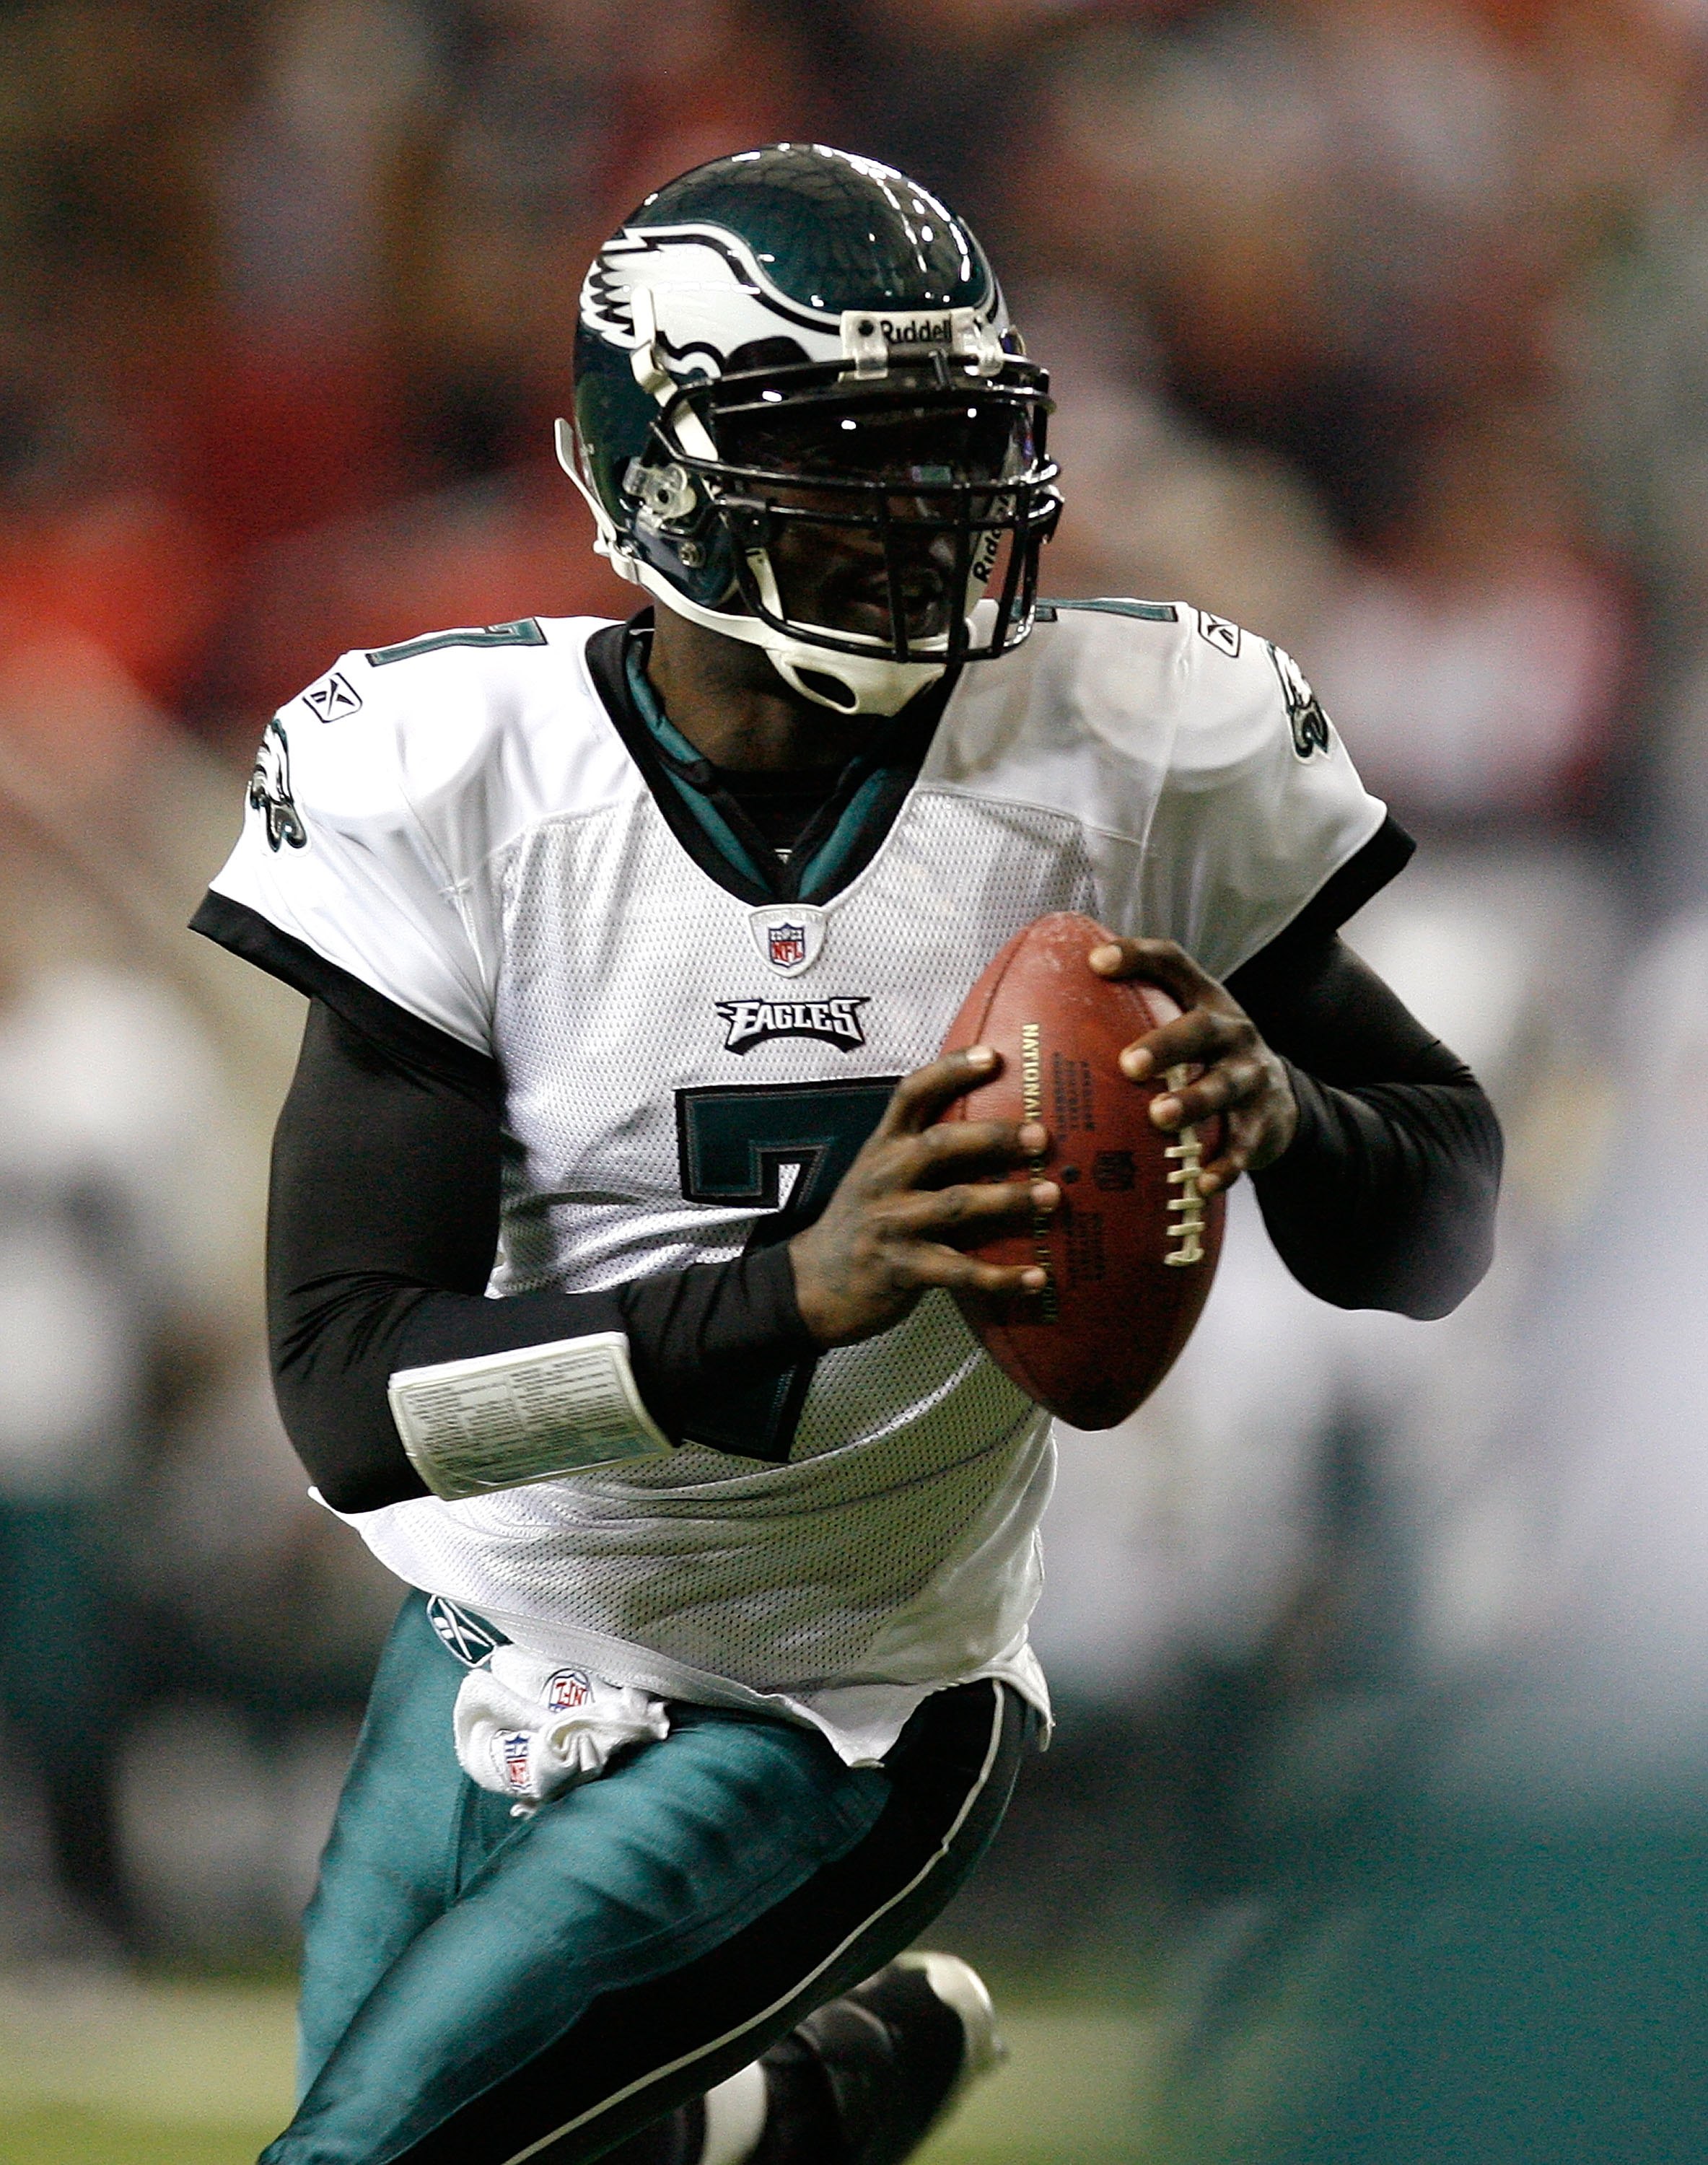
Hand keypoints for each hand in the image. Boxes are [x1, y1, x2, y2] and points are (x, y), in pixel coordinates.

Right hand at [789, 1047, 1057, 1347]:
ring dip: (1008, 1200)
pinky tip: (1040, 1276)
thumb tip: (1004, 1134)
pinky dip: (1003, 1276)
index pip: (911, 1095)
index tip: (994, 1055)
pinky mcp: (901, 1270)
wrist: (812, 1286)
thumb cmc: (864, 1223)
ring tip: (1053, 1196)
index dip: (950, 1071)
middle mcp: (884, 1178)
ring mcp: (890, 1224)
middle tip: (1040, 1136)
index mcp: (882, 1148)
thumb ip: (924, 1154)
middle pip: (939, 1145)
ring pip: (955, 1205)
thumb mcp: (879, 1176)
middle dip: (993, 1138)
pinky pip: (960, 1271)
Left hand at [1088, 937, 1297, 1194]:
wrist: (1279, 1102)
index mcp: (1203, 1000)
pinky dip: (1223, 1164)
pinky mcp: (1262, 1122)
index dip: (1137, 957)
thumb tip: (1034, 1011)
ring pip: (1224, 1086)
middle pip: (1201, 1029)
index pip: (1172, 964)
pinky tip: (1199, 1182)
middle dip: (1166, 1045)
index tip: (1096, 961)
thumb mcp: (1180, 1026)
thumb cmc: (1204, 1060)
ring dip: (1192, 1102)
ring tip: (1159, 1117)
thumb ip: (1130, 1015)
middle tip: (1129, 1064)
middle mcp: (1232, 1031)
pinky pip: (1243, 1145)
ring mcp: (1251, 1075)